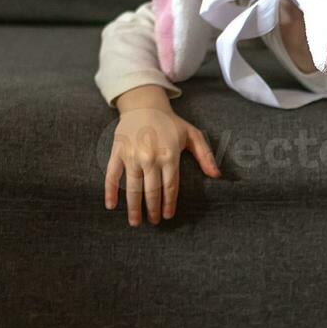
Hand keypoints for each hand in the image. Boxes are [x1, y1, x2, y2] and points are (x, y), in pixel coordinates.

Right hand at [104, 105, 219, 225]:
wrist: (144, 105)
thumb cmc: (171, 123)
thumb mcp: (193, 135)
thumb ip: (206, 156)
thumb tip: (217, 176)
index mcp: (169, 155)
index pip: (170, 187)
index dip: (168, 204)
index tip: (167, 216)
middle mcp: (150, 158)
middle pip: (151, 192)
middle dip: (152, 210)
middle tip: (153, 222)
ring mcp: (132, 156)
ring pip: (132, 188)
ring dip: (133, 207)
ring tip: (135, 222)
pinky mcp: (117, 152)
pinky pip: (112, 175)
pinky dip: (109, 191)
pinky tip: (111, 206)